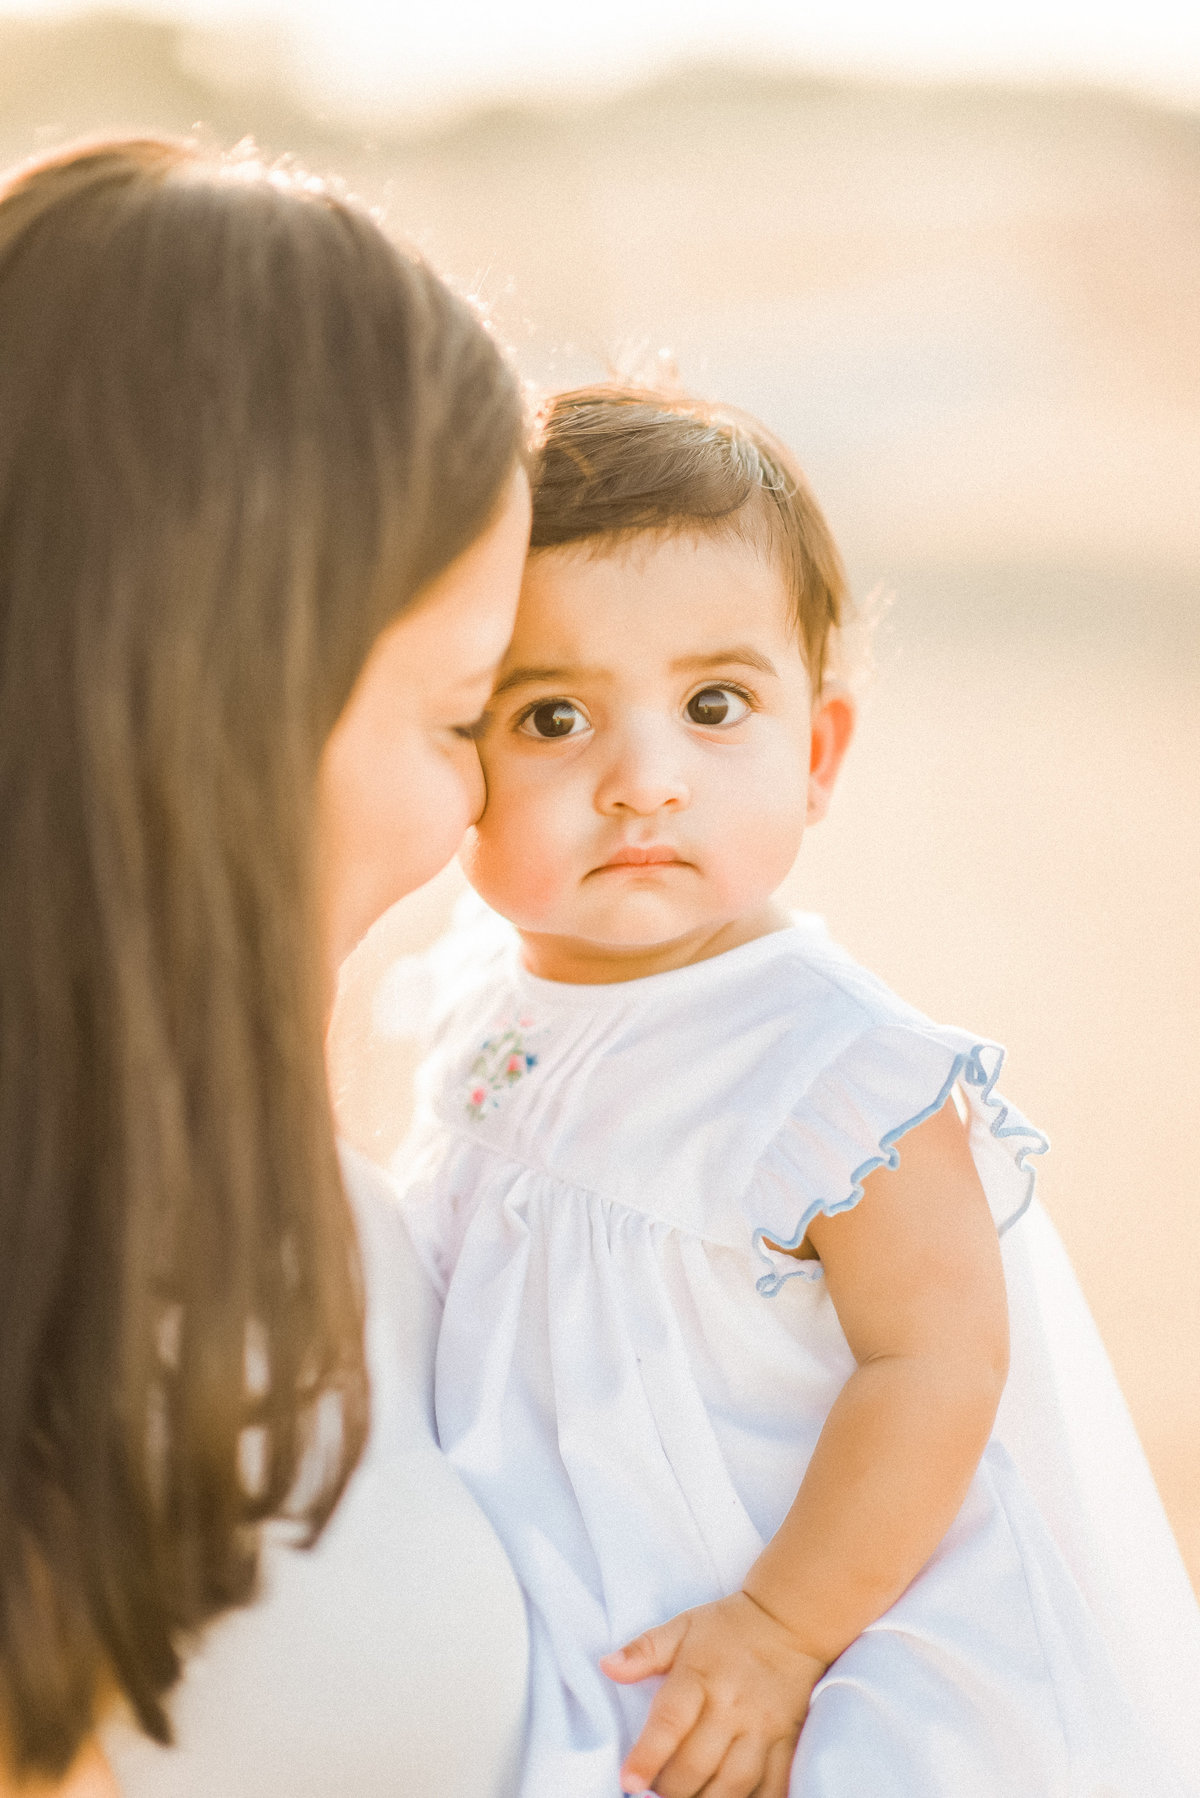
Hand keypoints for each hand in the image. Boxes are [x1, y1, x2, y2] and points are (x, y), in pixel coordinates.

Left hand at [599, 1591, 825, 1797]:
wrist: (787, 1620)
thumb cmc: (727, 1627)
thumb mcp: (682, 1627)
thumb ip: (643, 1650)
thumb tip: (607, 1666)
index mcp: (700, 1675)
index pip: (671, 1721)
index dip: (648, 1755)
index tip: (628, 1782)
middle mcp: (732, 1706)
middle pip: (698, 1762)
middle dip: (670, 1790)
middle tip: (651, 1797)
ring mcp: (762, 1728)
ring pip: (734, 1783)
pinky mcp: (786, 1742)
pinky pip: (773, 1785)